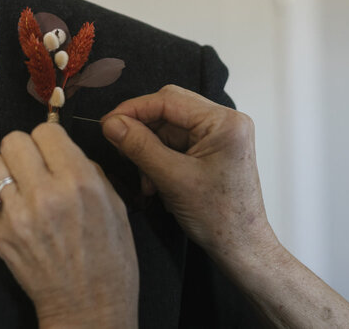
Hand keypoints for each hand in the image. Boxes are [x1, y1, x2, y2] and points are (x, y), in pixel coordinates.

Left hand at [0, 123, 137, 328]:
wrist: (88, 307)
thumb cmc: (108, 262)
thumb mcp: (115, 206)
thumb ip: (89, 171)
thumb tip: (65, 151)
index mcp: (80, 182)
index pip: (46, 130)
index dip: (50, 139)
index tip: (53, 150)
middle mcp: (46, 194)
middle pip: (14, 140)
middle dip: (26, 150)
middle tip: (35, 166)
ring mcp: (17, 215)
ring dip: (6, 170)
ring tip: (21, 186)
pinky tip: (13, 206)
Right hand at [102, 85, 274, 262]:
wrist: (241, 248)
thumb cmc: (218, 218)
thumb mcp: (172, 179)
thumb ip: (139, 147)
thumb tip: (111, 124)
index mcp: (224, 122)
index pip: (169, 100)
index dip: (134, 109)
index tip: (107, 124)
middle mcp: (224, 122)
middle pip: (168, 110)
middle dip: (142, 131)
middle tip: (119, 148)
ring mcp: (218, 135)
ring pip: (168, 128)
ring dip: (149, 150)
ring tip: (145, 180)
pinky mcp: (211, 149)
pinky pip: (176, 143)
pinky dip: (159, 159)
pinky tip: (155, 183)